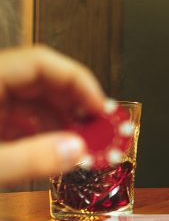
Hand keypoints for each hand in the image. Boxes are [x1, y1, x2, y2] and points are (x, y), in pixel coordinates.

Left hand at [0, 45, 106, 184]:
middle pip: (40, 81)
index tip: (99, 106)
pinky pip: (16, 118)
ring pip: (30, 101)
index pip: (41, 62)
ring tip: (80, 143)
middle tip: (99, 127)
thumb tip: (75, 151)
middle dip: (73, 104)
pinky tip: (52, 151)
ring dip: (59, 121)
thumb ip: (32, 158)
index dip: (77, 81)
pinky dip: (39, 132)